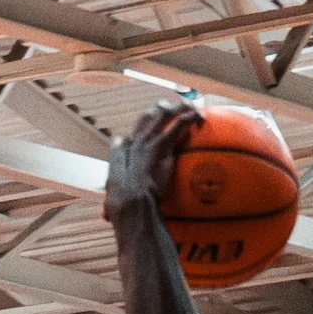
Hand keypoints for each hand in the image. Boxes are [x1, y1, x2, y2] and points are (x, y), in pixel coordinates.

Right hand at [105, 97, 199, 215]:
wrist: (131, 205)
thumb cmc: (123, 205)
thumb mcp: (115, 188)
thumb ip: (117, 175)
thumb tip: (114, 161)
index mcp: (124, 149)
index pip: (136, 129)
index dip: (149, 121)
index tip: (159, 121)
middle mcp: (136, 141)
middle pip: (150, 116)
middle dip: (165, 108)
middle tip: (179, 107)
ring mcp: (149, 143)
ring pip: (165, 116)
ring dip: (181, 109)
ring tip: (194, 109)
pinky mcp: (161, 147)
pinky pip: (177, 126)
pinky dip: (188, 118)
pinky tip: (198, 117)